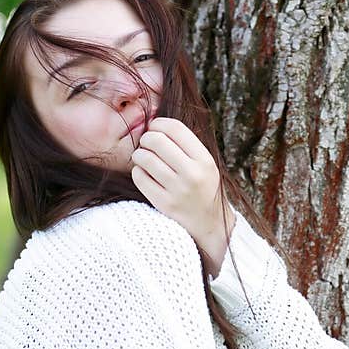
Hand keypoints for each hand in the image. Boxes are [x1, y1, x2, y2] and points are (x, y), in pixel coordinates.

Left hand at [129, 117, 232, 251]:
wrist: (210, 224)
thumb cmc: (203, 188)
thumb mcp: (205, 164)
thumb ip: (186, 145)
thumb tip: (155, 123)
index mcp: (205, 160)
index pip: (175, 128)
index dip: (159, 123)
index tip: (155, 128)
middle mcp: (192, 174)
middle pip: (157, 140)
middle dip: (147, 138)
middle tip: (147, 144)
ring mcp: (177, 190)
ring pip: (144, 158)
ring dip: (139, 154)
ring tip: (143, 158)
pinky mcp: (163, 204)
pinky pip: (139, 177)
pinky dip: (138, 171)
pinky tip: (144, 174)